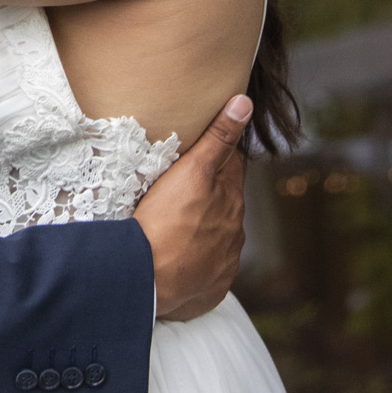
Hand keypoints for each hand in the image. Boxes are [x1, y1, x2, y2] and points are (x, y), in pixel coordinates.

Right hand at [134, 96, 251, 321]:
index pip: (231, 167)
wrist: (146, 281)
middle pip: (224, 203)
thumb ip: (218, 138)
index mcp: (231, 200)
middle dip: (209, 195)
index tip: (199, 156)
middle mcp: (235, 232)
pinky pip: (207, 271)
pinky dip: (196, 264)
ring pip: (216, 237)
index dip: (216, 158)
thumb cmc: (163, 223)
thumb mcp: (191, 172)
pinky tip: (176, 259)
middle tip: (180, 191)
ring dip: (202, 230)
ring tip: (173, 228)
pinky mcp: (211, 288)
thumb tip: (245, 104)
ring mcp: (224, 263)